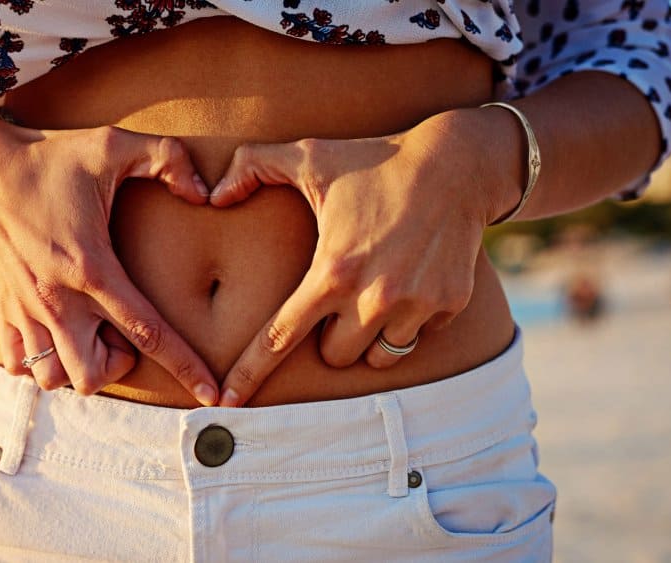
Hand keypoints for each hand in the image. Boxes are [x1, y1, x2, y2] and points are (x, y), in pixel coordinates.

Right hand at [0, 117, 218, 405]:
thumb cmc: (54, 158)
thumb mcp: (114, 144)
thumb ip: (169, 159)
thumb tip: (206, 192)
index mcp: (92, 268)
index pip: (147, 332)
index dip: (185, 366)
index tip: (211, 396)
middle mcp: (56, 299)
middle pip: (90, 375)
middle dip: (117, 366)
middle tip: (122, 330)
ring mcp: (25, 310)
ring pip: (52, 378)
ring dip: (77, 366)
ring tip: (90, 332)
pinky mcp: (2, 311)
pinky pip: (18, 365)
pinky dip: (41, 360)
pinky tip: (58, 332)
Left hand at [209, 110, 509, 406]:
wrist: (457, 163)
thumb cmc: (375, 160)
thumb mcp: (310, 155)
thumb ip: (251, 166)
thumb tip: (212, 195)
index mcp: (332, 272)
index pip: (280, 338)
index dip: (249, 372)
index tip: (227, 401)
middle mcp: (373, 298)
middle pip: (335, 356)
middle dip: (331, 336)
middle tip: (340, 296)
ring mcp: (415, 305)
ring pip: (378, 358)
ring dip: (369, 338)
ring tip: (375, 294)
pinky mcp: (449, 305)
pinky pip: (418, 339)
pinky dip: (409, 322)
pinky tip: (411, 281)